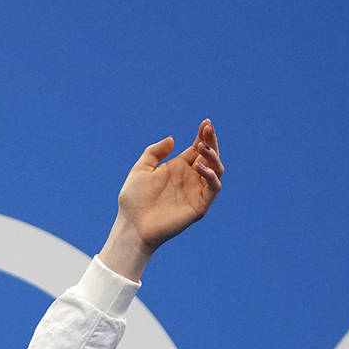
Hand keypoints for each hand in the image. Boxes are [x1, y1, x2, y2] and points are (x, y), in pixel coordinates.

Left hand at [100, 120, 223, 279]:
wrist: (132, 226)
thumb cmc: (133, 200)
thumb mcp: (141, 169)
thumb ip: (155, 152)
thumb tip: (172, 139)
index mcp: (178, 168)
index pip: (197, 148)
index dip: (204, 135)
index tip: (205, 123)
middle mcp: (190, 178)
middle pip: (210, 156)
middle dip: (211, 141)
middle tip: (208, 129)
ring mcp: (196, 192)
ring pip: (217, 170)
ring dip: (213, 157)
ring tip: (202, 148)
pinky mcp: (199, 206)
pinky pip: (213, 188)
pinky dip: (211, 176)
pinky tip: (199, 166)